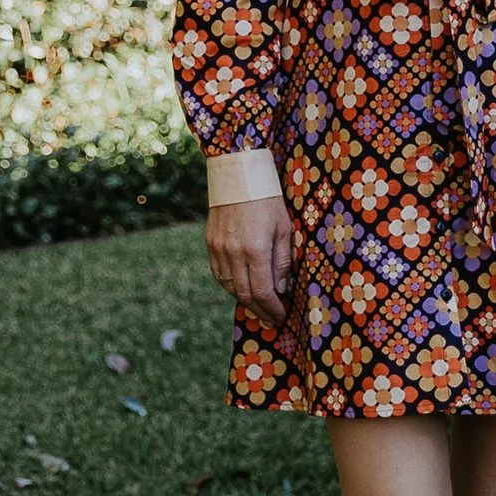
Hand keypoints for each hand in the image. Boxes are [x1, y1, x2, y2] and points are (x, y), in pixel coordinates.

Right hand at [206, 194, 292, 317]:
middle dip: (260, 310)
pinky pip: (219, 274)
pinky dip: (230, 287)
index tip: (282, 316)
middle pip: (245, 294)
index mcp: (255, 250)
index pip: (263, 292)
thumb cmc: (268, 199)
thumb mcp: (284, 228)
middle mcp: (233, 253)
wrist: (238, 175)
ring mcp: (218, 249)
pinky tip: (241, 290)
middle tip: (271, 319)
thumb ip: (282, 261)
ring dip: (245, 301)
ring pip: (229, 287)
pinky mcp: (210, 243)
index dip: (273, 308)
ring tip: (259, 308)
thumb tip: (280, 289)